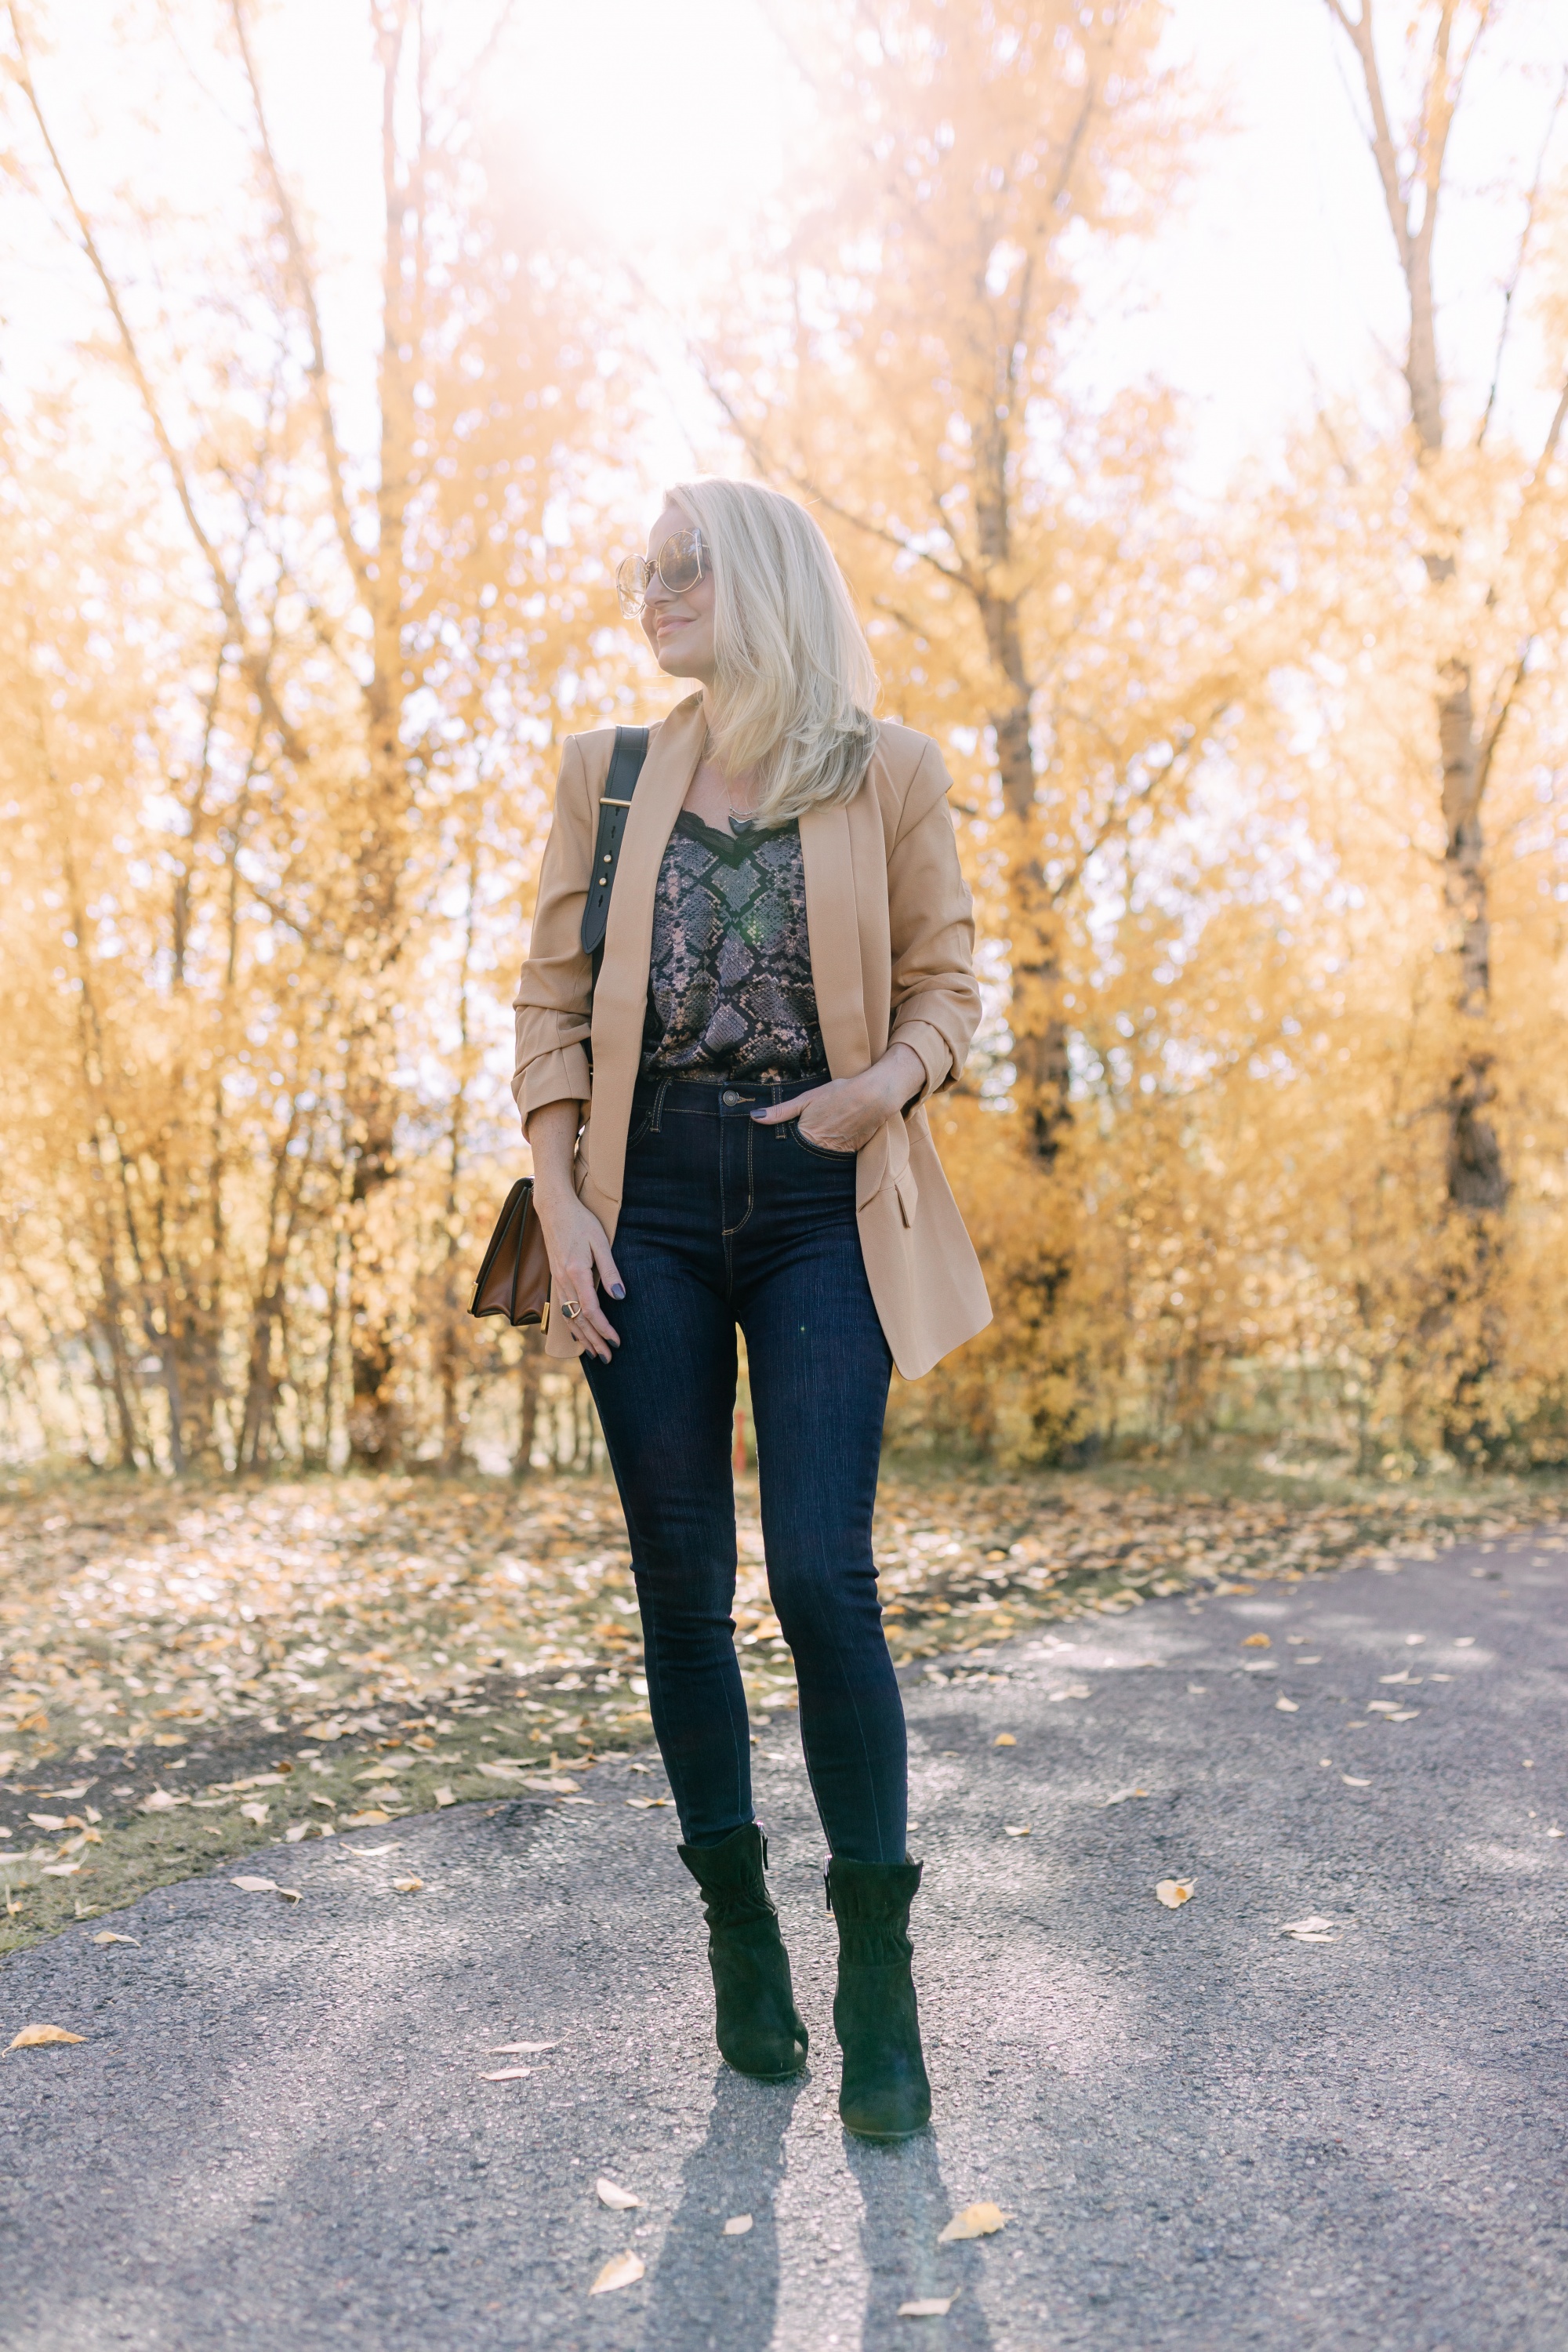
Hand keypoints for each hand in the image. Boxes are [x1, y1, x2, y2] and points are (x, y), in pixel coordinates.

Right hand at [530, 1184, 623, 1362]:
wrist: (554, 1209)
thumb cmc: (581, 1222)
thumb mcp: (601, 1243)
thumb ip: (610, 1271)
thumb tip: (621, 1298)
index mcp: (577, 1272)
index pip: (591, 1310)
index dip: (604, 1329)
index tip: (617, 1342)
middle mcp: (564, 1281)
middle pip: (579, 1319)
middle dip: (594, 1341)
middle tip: (608, 1358)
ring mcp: (558, 1280)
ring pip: (569, 1317)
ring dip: (582, 1337)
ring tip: (594, 1353)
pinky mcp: (556, 1278)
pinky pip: (563, 1309)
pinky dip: (571, 1325)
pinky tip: (578, 1333)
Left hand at [749, 1042, 925, 1153]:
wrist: (875, 1096)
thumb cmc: (840, 1093)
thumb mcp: (807, 1098)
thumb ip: (781, 1111)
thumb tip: (754, 1117)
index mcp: (807, 1137)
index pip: (788, 1152)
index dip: (781, 1153)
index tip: (772, 1154)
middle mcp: (822, 1150)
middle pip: (803, 1160)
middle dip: (796, 1159)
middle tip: (786, 1158)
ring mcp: (838, 1154)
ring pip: (819, 1161)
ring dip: (814, 1158)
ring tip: (810, 1151)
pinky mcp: (851, 1153)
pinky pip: (836, 1158)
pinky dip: (830, 1154)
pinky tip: (829, 1146)